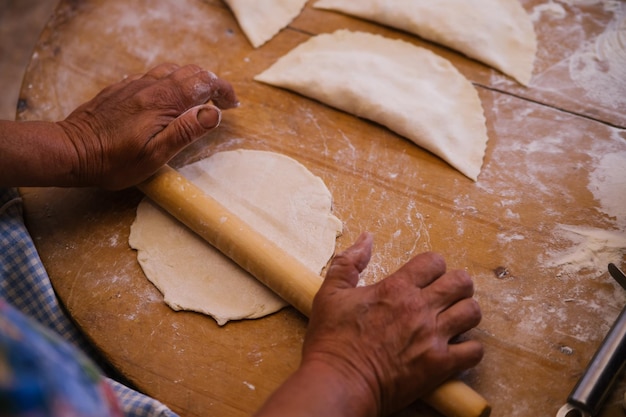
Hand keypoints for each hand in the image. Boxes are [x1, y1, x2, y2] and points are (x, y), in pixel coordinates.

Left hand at [57, 63, 237, 188]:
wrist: (71, 150)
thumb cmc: (113, 160)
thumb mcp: (156, 155)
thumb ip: (186, 131)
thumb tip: (214, 113)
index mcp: (162, 101)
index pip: (202, 83)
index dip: (223, 90)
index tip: (233, 104)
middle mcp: (149, 87)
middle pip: (190, 72)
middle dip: (212, 83)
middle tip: (223, 101)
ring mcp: (133, 86)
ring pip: (171, 70)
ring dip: (192, 80)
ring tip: (200, 97)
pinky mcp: (121, 90)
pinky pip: (152, 76)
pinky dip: (170, 82)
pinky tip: (168, 97)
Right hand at [303, 233, 482, 415]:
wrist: (338, 382)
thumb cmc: (332, 340)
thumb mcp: (330, 293)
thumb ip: (349, 262)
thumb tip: (366, 237)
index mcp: (396, 288)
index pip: (434, 262)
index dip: (433, 266)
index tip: (426, 276)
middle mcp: (419, 309)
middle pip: (461, 282)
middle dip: (456, 284)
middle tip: (446, 294)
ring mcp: (432, 338)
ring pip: (472, 312)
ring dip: (465, 312)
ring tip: (453, 318)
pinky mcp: (439, 366)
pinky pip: (474, 351)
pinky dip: (469, 348)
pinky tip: (456, 348)